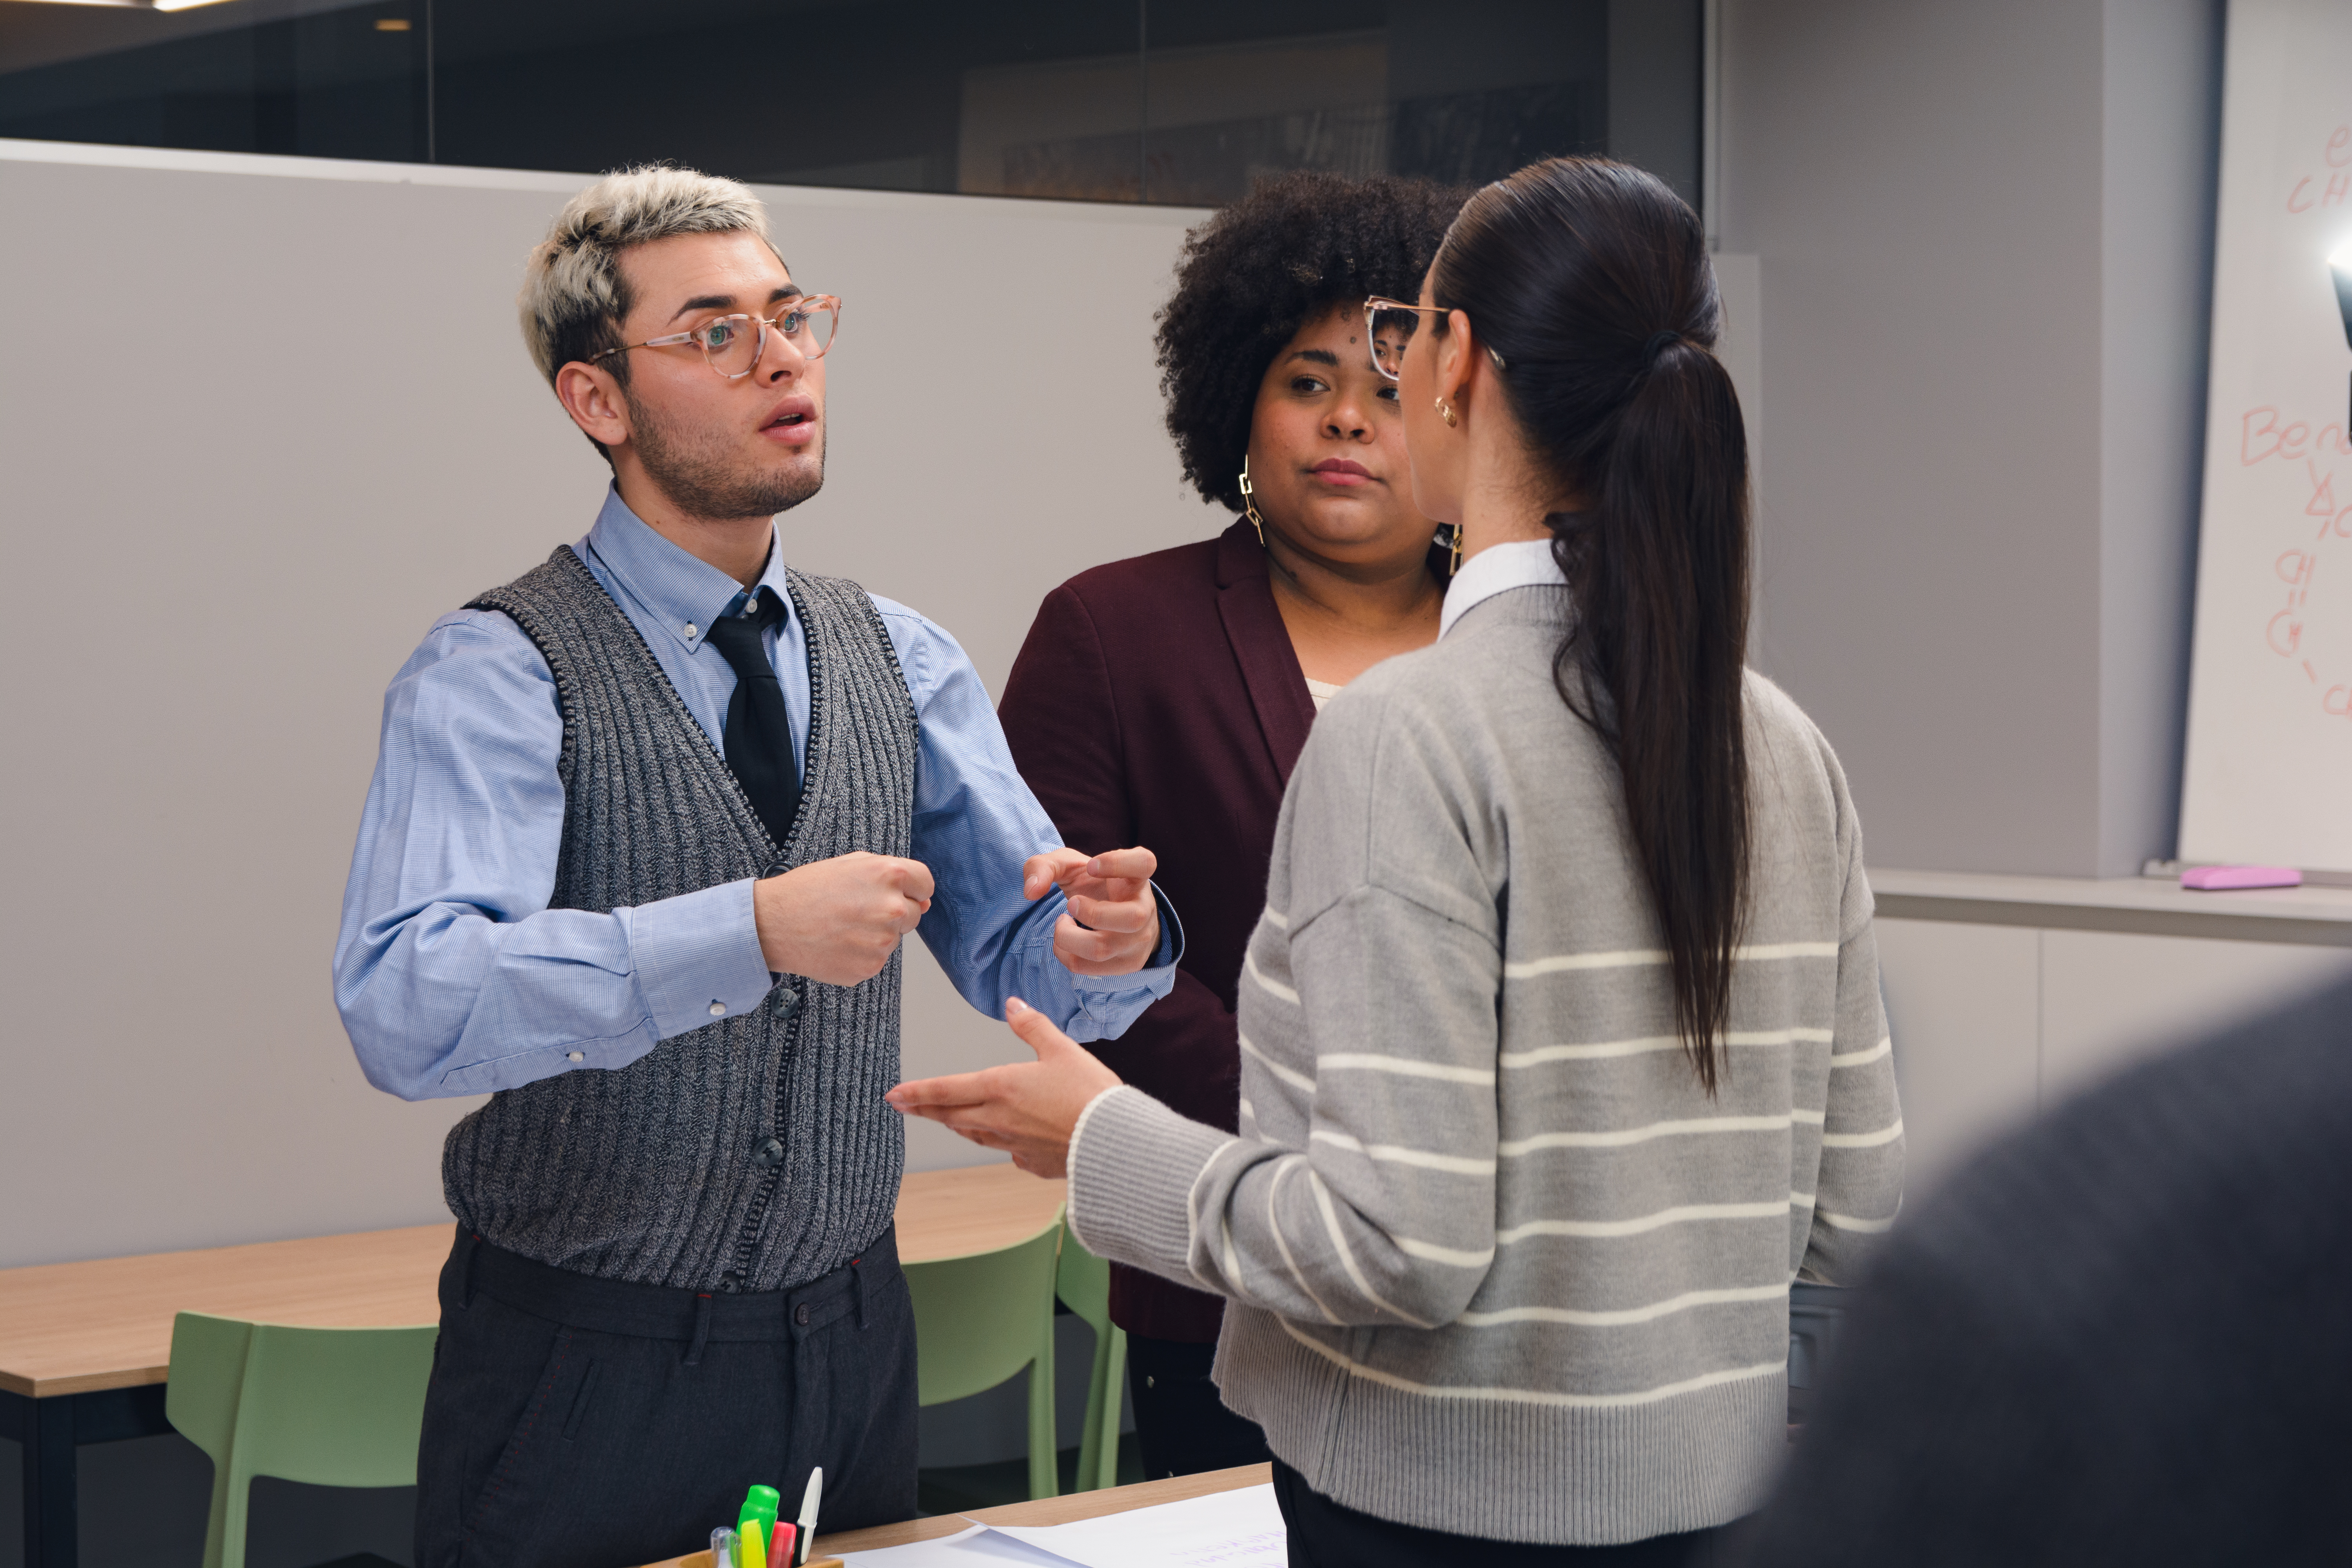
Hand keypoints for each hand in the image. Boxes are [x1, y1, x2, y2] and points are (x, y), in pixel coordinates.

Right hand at [754, 852, 933, 985]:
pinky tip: (838, 943)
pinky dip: (861, 953)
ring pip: (894, 938)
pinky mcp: (870, 967)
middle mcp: (892, 908)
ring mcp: (882, 941)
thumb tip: (924, 901)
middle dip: (892, 912)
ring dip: (875, 934)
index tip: (898, 893)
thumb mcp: (851, 865)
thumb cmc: (807, 890)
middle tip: (856, 910)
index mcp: (889, 875)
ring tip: (842, 926)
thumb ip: (892, 875)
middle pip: (913, 913)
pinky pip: (877, 959)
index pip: (926, 883)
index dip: (912, 888)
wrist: (773, 924)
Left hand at [885, 997, 1120, 1176]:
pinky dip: (1000, 1142)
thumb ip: (1033, 1027)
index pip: (946, 1090)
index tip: (892, 1095)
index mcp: (1001, 1088)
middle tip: (903, 1107)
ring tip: (946, 1120)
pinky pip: (1008, 1151)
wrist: (1114, 1143)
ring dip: (956, 1125)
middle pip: (952, 1115)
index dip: (917, 1092)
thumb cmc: (1091, 1095)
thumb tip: (1013, 1004)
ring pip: (975, 1134)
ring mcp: (1014, 1145)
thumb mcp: (1062, 1050)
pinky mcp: (1033, 1163)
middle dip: (925, 1110)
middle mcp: (999, 1119)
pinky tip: (1004, 1140)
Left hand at [1023, 846, 1160, 976]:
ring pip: (1103, 948)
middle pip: (1132, 918)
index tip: (1091, 867)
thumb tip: (1031, 891)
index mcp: (1135, 876)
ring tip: (1063, 922)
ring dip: (1069, 937)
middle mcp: (1145, 908)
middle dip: (1092, 914)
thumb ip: (1044, 867)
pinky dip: (1066, 954)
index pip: (1144, 863)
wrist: (1112, 917)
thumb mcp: (1068, 867)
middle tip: (1071, 904)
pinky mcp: (1128, 963)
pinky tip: (1066, 940)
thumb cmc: (1090, 887)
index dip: (1118, 863)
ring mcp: (1139, 939)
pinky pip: (1089, 967)